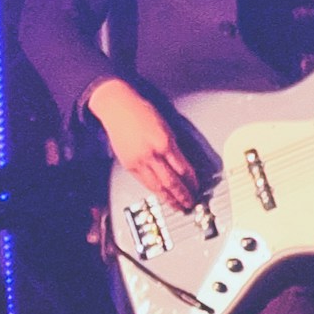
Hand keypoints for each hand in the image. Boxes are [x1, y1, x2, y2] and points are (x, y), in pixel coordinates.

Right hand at [93, 81, 200, 213]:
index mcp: (164, 143)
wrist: (117, 107)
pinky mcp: (128, 165)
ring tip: (177, 206)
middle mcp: (151, 155)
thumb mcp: (165, 127)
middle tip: (189, 203)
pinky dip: (154, 191)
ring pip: (157, 186)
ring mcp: (138, 161)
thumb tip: (180, 163)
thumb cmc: (141, 111)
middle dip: (182, 195)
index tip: (196, 187)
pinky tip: (160, 195)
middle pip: (171, 181)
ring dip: (169, 198)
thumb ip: (172, 146)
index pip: (183, 169)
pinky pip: (144, 182)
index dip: (191, 181)